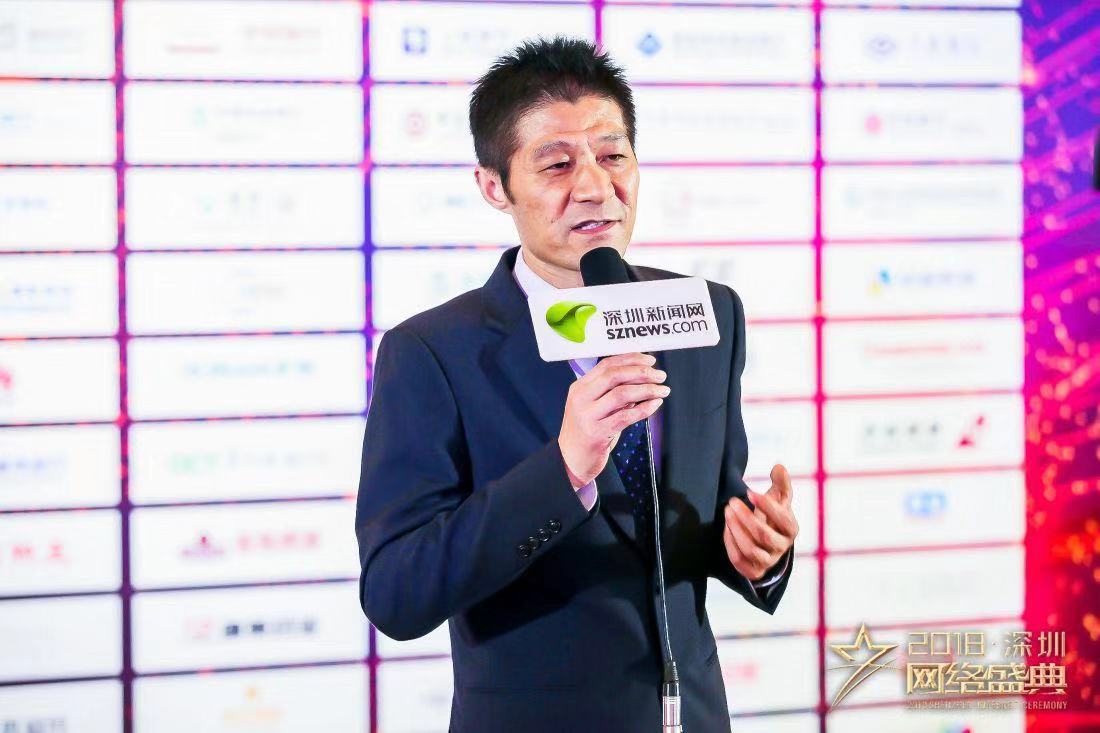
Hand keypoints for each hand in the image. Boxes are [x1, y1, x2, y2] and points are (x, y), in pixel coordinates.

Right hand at [558, 352, 667, 486]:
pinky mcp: (597, 433)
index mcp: (579, 387)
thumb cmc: (585, 432)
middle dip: (641, 372)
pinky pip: (626, 416)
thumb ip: (611, 392)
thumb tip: (640, 378)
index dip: (631, 359)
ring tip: (662, 390)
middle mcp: (581, 398)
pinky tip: (655, 404)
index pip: (607, 364)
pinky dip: (644, 409)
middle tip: (660, 375)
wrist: (570, 460)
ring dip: (647, 390)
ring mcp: (588, 415)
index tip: (649, 360)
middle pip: (615, 375)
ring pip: (622, 394)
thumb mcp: (592, 406)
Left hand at [723, 464, 797, 581]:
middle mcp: (782, 548)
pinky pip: (739, 560)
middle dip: (745, 517)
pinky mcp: (754, 570)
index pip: (783, 519)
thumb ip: (781, 483)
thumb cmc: (773, 515)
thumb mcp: (780, 499)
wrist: (768, 542)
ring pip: (750, 549)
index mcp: (791, 530)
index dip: (766, 505)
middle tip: (732, 502)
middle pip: (763, 535)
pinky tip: (727, 527)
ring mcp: (768, 561)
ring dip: (735, 529)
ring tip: (727, 512)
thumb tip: (778, 466)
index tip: (749, 492)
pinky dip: (730, 543)